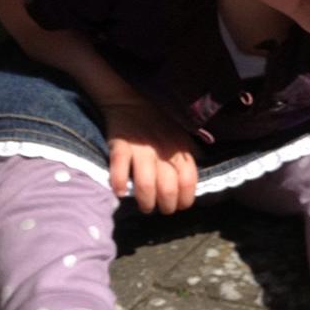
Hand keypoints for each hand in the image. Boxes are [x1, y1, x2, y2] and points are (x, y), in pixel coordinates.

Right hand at [106, 101, 197, 215]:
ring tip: (145, 207)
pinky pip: (119, 168)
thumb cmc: (160, 124)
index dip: (185, 199)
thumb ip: (186, 159)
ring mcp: (140, 149)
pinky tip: (120, 191)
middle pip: (168, 189)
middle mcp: (162, 151)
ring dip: (146, 202)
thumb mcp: (182, 138)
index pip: (188, 181)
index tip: (180, 206)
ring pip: (145, 184)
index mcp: (180, 150)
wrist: (131, 99)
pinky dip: (118, 183)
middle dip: (166, 206)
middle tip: (161, 209)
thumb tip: (191, 186)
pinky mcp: (119, 145)